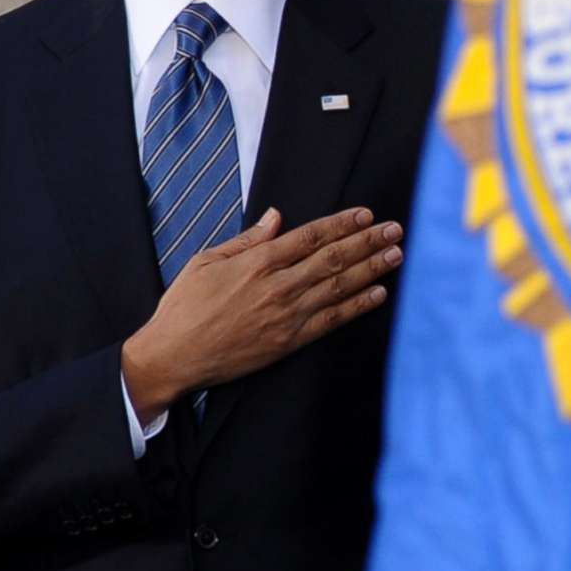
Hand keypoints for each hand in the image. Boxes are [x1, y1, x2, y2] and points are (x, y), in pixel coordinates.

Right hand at [121, 206, 402, 417]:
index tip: (366, 214)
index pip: (310, 236)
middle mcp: (277, 286)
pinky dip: (358, 306)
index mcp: (256, 262)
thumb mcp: (206, 262)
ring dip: (371, 269)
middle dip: (368, 241)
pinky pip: (332, 320)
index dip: (342, 224)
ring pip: (339, 286)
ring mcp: (286, 315)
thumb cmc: (184, 307)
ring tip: (396, 255)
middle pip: (333, 258)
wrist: (174, 356)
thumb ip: (246, 240)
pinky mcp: (290, 341)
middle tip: (396, 229)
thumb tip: (276, 217)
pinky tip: (379, 294)